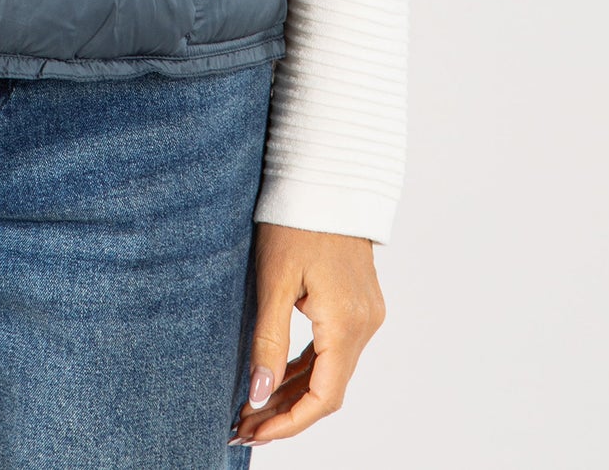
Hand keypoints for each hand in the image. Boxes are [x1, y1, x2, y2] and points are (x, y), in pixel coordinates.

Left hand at [229, 223, 385, 446]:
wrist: (326, 176)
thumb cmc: (295, 220)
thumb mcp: (273, 281)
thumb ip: (268, 342)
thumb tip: (259, 397)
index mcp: (347, 322)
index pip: (324, 397)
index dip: (289, 423)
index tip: (253, 433)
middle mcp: (365, 324)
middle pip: (328, 389)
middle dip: (286, 413)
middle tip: (243, 426)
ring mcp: (365, 314)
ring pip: (331, 371)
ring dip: (294, 392)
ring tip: (253, 408)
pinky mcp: (359, 303)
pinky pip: (334, 349)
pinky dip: (306, 368)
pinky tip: (277, 377)